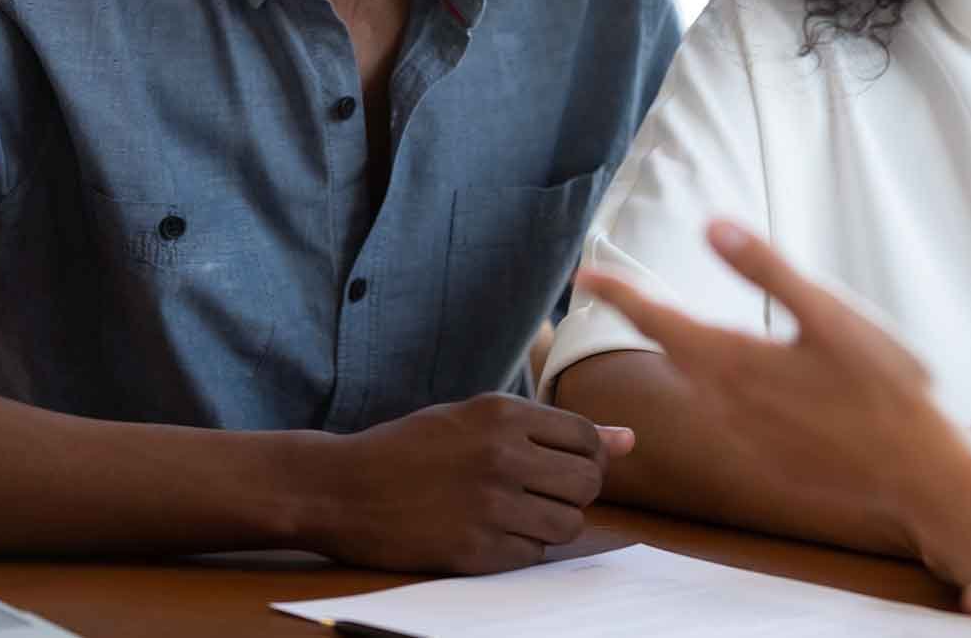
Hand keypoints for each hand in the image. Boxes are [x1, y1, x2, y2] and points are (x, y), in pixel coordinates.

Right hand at [307, 392, 631, 572]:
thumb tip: (629, 440)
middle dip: (576, 492)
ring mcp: (488, 506)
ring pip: (568, 524)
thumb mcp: (479, 419)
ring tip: (519, 514)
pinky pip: (532, 557)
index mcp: (504, 414)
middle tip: (544, 493)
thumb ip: (555, 428)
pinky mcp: (473, 550)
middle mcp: (502, 457)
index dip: (587, 457)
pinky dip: (521, 550)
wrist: (340, 487)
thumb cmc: (415, 448)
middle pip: (588, 483)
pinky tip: (491, 534)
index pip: (588, 439)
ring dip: (553, 524)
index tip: (564, 465)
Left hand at [574, 220, 949, 513]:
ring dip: (693, 359)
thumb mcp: (829, 313)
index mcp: (734, 362)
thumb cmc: (881, 385)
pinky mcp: (765, 462)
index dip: (619, 294)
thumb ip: (766, 269)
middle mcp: (724, 406)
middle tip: (628, 295)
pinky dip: (730, 394)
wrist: (917, 471)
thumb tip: (712, 226)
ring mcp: (742, 440)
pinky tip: (763, 386)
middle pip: (675, 354)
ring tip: (692, 332)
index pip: (656, 321)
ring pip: (703, 388)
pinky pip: (732, 419)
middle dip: (652, 322)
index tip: (584, 276)